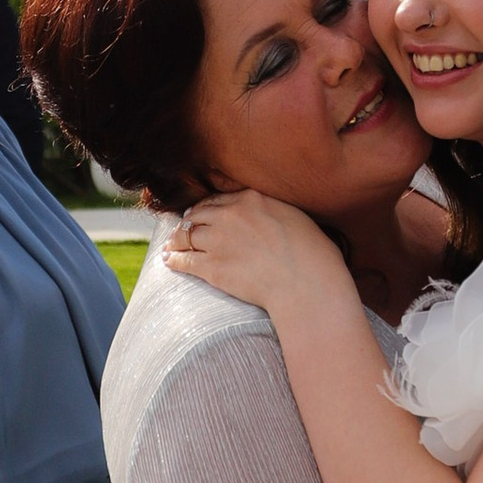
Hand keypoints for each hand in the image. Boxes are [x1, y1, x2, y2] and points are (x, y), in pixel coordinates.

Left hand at [166, 191, 353, 319]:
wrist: (305, 283)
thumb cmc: (313, 254)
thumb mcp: (296, 218)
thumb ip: (274, 211)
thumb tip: (270, 215)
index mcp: (251, 199)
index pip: (219, 200)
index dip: (207, 208)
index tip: (202, 214)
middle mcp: (230, 215)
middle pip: (198, 215)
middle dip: (189, 222)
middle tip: (183, 229)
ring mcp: (218, 240)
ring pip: (186, 236)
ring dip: (176, 241)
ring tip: (171, 246)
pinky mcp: (212, 267)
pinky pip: (184, 260)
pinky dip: (174, 260)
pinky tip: (169, 261)